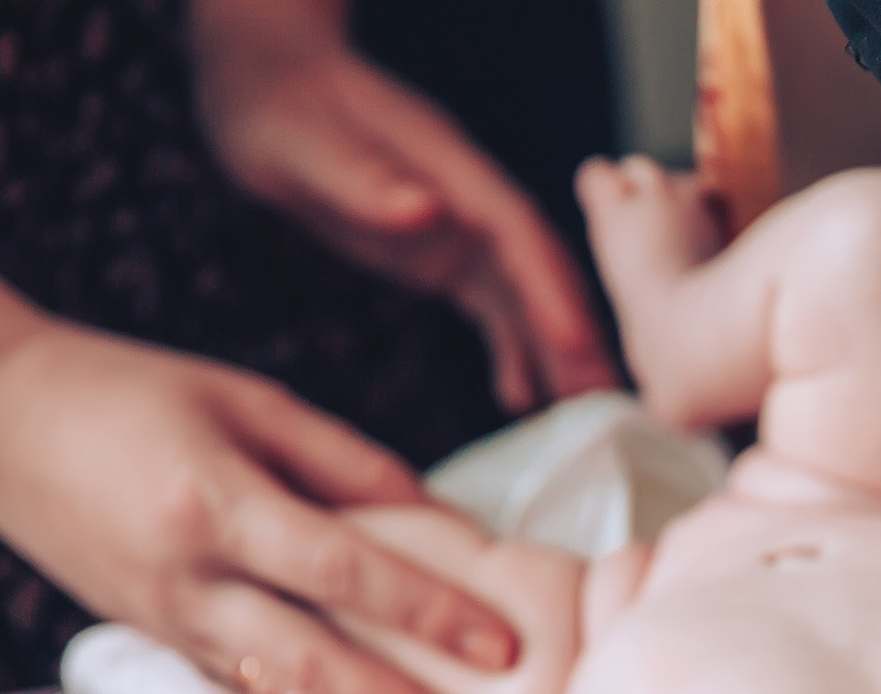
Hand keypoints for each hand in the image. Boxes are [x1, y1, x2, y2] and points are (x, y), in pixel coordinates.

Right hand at [0, 320, 513, 693]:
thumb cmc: (131, 392)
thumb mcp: (244, 401)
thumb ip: (342, 462)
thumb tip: (438, 516)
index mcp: (217, 504)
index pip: (343, 571)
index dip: (427, 612)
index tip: (503, 647)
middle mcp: (189, 579)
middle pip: (316, 662)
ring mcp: (165, 621)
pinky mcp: (153, 640)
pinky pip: (241, 690)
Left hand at [191, 0, 615, 414]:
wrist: (270, 92)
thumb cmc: (280, 107)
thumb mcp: (304, 140)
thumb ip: (362, 177)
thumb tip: (422, 209)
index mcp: (451, 170)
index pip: (517, 232)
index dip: (550, 287)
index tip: (575, 340)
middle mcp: (473, 202)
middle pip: (542, 272)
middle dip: (577, 334)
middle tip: (610, 402)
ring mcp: (465, 231)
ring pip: (528, 299)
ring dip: (559, 354)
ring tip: (585, 416)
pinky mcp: (448, 257)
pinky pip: (495, 311)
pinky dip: (513, 353)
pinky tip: (520, 401)